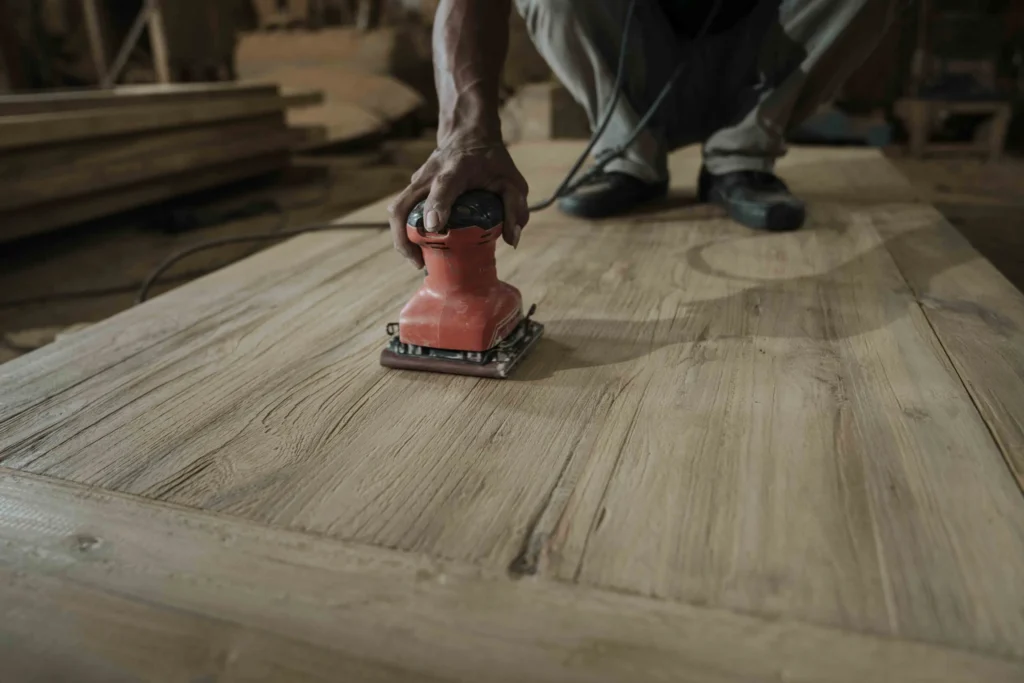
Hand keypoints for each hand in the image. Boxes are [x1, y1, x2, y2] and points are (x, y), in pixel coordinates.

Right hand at [387, 143, 529, 268]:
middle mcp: (430, 174)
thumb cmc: (492, 161)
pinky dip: (406, 231)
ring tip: (418, 261)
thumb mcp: (512, 181)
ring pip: (397, 210)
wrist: (469, 134)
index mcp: (456, 168)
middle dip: (404, 237)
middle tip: (419, 262)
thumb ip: (515, 208)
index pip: (443, 187)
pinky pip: (403, 211)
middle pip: (403, 205)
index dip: (436, 206)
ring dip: (401, 238)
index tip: (433, 227)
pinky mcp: (413, 187)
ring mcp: (417, 180)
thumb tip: (511, 240)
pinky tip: (420, 248)